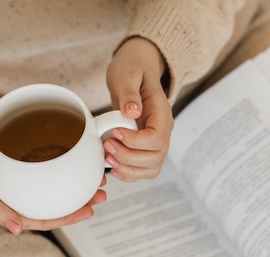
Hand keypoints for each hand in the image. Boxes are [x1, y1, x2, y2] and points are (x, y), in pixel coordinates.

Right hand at [0, 117, 105, 233]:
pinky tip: (77, 147)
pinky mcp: (18, 153)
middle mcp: (17, 191)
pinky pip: (44, 156)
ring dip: (75, 177)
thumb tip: (16, 229)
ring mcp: (19, 173)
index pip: (45, 217)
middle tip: (103, 188)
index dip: (70, 217)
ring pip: (53, 179)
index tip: (92, 209)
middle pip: (54, 198)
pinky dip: (61, 154)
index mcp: (8, 206)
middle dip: (81, 197)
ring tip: (96, 170)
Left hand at [105, 37, 172, 180]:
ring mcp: (157, 141)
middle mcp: (163, 130)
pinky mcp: (146, 148)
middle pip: (155, 157)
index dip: (134, 141)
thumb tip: (132, 111)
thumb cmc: (132, 70)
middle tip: (107, 144)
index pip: (156, 138)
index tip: (115, 132)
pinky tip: (113, 166)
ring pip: (151, 168)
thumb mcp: (127, 74)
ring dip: (128, 169)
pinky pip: (143, 170)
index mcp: (161, 112)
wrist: (136, 70)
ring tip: (108, 157)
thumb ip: (129, 92)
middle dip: (128, 157)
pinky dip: (128, 173)